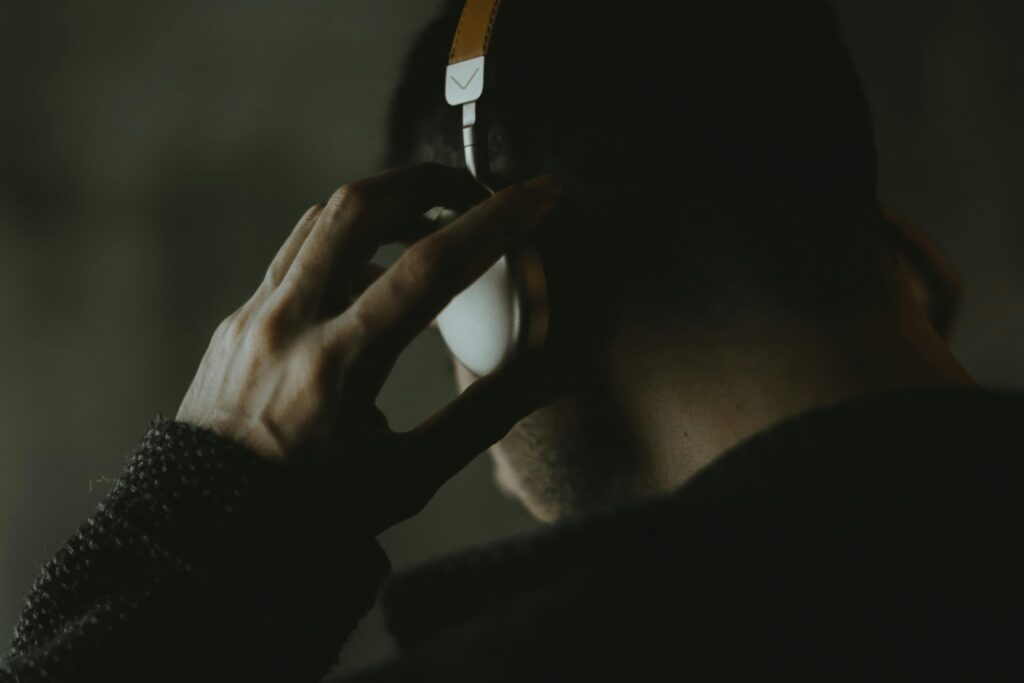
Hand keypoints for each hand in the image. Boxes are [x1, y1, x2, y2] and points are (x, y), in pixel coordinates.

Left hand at [176, 163, 561, 533]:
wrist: (212, 531)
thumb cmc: (315, 514)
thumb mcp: (411, 476)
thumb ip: (482, 417)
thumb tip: (544, 367)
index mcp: (338, 366)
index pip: (430, 268)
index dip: (495, 222)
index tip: (537, 193)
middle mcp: (289, 325)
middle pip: (359, 207)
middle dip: (427, 182)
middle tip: (473, 192)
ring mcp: (254, 315)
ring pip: (321, 219)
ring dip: (383, 203)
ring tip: (430, 223)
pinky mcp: (238, 319)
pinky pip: (297, 253)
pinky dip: (345, 241)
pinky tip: (377, 271)